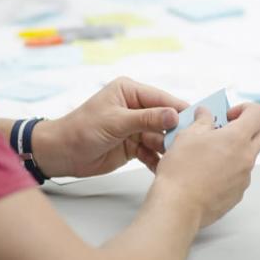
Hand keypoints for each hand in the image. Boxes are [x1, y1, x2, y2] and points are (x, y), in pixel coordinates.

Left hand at [33, 77, 188, 177]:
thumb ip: (147, 119)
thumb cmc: (81, 130)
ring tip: (178, 159)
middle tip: (190, 144)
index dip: (179, 110)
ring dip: (167, 148)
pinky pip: (152, 151)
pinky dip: (157, 160)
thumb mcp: (116, 121)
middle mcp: (136, 108)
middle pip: (164, 119)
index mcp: (130, 92)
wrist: (60, 154)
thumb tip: (175, 115)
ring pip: (160, 137)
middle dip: (175, 132)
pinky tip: (163, 168)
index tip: (198, 120)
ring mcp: (136, 128)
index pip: (162, 99)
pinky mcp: (134, 145)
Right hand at [153, 103, 259, 227]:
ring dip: (235, 150)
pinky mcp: (237, 194)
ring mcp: (244, 178)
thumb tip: (205, 114)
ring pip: (248, 156)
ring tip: (209, 155)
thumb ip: (202, 121)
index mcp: (237, 138)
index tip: (229, 115)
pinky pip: (239, 176)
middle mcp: (246, 158)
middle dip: (245, 129)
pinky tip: (207, 174)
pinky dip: (228, 170)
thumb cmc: (181, 170)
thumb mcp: (187, 135)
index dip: (246, 109)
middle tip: (223, 131)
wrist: (178, 206)